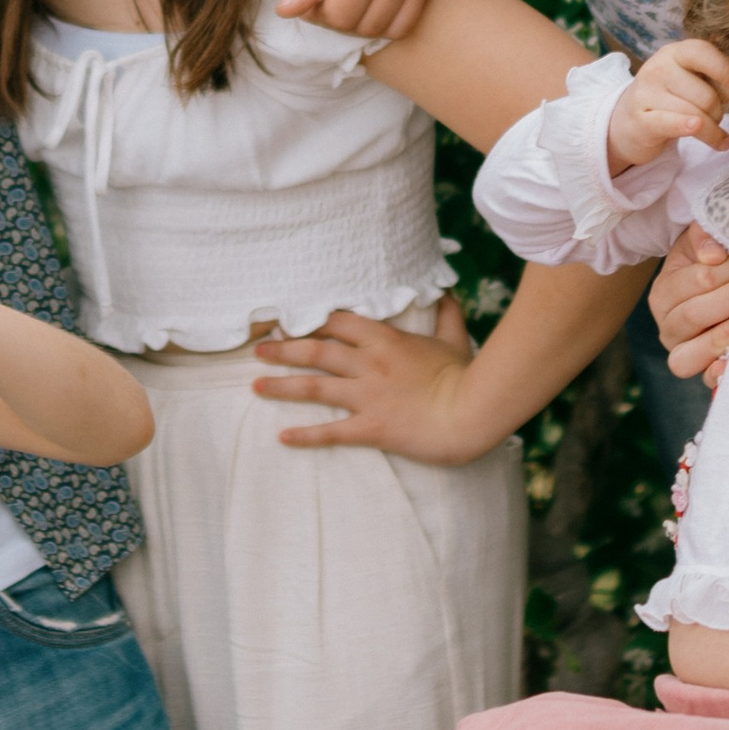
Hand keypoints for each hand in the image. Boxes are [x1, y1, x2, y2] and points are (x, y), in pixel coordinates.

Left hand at [252, 296, 485, 458]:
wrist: (472, 411)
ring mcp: (368, 396)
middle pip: (316, 351)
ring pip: (315, 387)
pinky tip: (282, 438)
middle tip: (257, 350)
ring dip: (282, 385)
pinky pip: (332, 431)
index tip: (290, 323)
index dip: (312, 323)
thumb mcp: (454, 339)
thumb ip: (447, 314)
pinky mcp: (372, 427)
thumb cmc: (465, 376)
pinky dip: (305, 435)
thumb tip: (447, 291)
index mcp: (386, 340)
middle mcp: (370, 364)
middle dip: (283, 349)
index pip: (339, 324)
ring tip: (255, 385)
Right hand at [606, 40, 728, 175]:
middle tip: (716, 118)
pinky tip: (709, 137)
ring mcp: (646, 93)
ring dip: (712, 130)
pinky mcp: (640, 119)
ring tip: (713, 134)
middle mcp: (658, 68)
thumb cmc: (672, 101)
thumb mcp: (694, 83)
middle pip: (706, 94)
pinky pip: (674, 124)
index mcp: (674, 52)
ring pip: (696, 115)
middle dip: (719, 112)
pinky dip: (694, 130)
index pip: (703, 52)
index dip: (727, 70)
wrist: (626, 123)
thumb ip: (724, 84)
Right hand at [647, 226, 728, 383]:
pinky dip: (714, 375)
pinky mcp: (702, 370)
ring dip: (718, 339)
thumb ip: (704, 236)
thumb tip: (714, 254)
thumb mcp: (703, 242)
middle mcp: (667, 325)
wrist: (718, 289)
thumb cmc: (711, 263)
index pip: (695, 281)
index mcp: (664, 292)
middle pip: (692, 315)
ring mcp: (683, 351)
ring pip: (685, 355)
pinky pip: (703, 380)